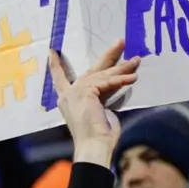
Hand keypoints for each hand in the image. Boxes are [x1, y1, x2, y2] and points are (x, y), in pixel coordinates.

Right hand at [50, 41, 139, 167]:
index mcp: (68, 100)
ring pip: (103, 74)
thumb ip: (103, 94)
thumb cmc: (99, 134)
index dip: (57, 65)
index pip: (60, 78)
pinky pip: (107, 82)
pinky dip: (121, 80)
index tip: (52, 51)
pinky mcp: (85, 92)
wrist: (94, 146)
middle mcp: (68, 94)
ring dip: (122, 68)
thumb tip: (117, 81)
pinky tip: (133, 78)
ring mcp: (75, 92)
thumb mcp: (101, 108)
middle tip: (121, 42)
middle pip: (91, 69)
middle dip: (108, 55)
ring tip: (136, 61)